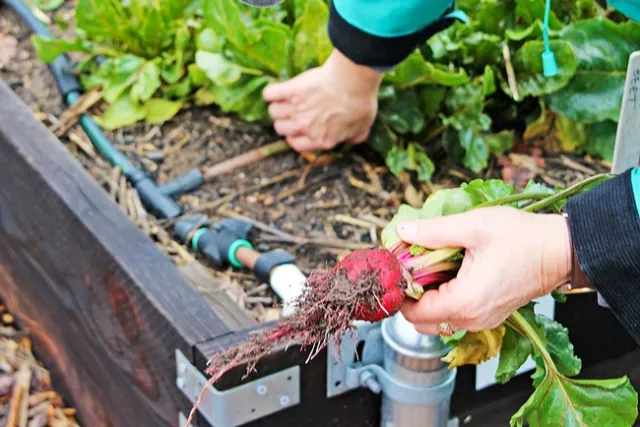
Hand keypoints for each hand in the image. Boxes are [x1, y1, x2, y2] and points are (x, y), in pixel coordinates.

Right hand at [262, 50, 382, 152]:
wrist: (353, 82)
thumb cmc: (360, 103)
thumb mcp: (362, 126)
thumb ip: (354, 137)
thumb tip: (351, 141)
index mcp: (320, 139)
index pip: (296, 144)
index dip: (295, 136)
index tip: (298, 129)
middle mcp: (305, 127)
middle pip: (281, 128)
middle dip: (285, 120)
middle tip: (292, 111)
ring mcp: (296, 109)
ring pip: (274, 112)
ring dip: (278, 105)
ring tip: (286, 98)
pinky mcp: (291, 91)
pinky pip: (270, 94)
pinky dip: (271, 92)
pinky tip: (279, 89)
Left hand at [396, 206, 571, 333]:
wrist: (560, 250)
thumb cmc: (522, 238)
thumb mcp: (473, 226)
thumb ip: (433, 231)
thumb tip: (401, 231)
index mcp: (464, 302)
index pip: (412, 312)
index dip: (400, 289)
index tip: (400, 266)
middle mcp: (471, 320)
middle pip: (421, 321)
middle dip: (411, 295)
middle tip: (414, 265)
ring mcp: (482, 322)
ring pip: (437, 320)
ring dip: (428, 298)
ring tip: (433, 267)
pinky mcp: (489, 316)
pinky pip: (455, 316)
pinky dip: (445, 299)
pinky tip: (450, 273)